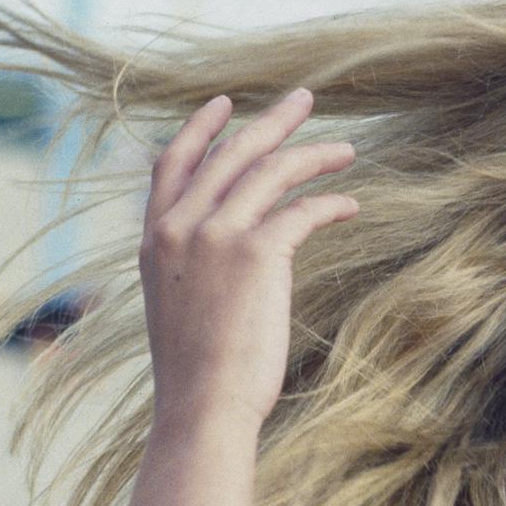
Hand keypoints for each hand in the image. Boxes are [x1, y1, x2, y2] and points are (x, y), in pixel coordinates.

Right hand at [140, 87, 357, 432]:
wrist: (202, 407)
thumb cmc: (196, 374)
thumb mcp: (175, 307)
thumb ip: (189, 267)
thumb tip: (218, 251)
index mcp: (155, 239)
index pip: (173, 164)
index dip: (201, 129)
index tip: (226, 104)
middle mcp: (179, 227)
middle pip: (229, 154)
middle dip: (271, 122)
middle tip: (304, 98)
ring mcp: (215, 236)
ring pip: (270, 171)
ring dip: (313, 154)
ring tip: (346, 150)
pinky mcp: (256, 253)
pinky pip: (302, 210)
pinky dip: (330, 203)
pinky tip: (351, 206)